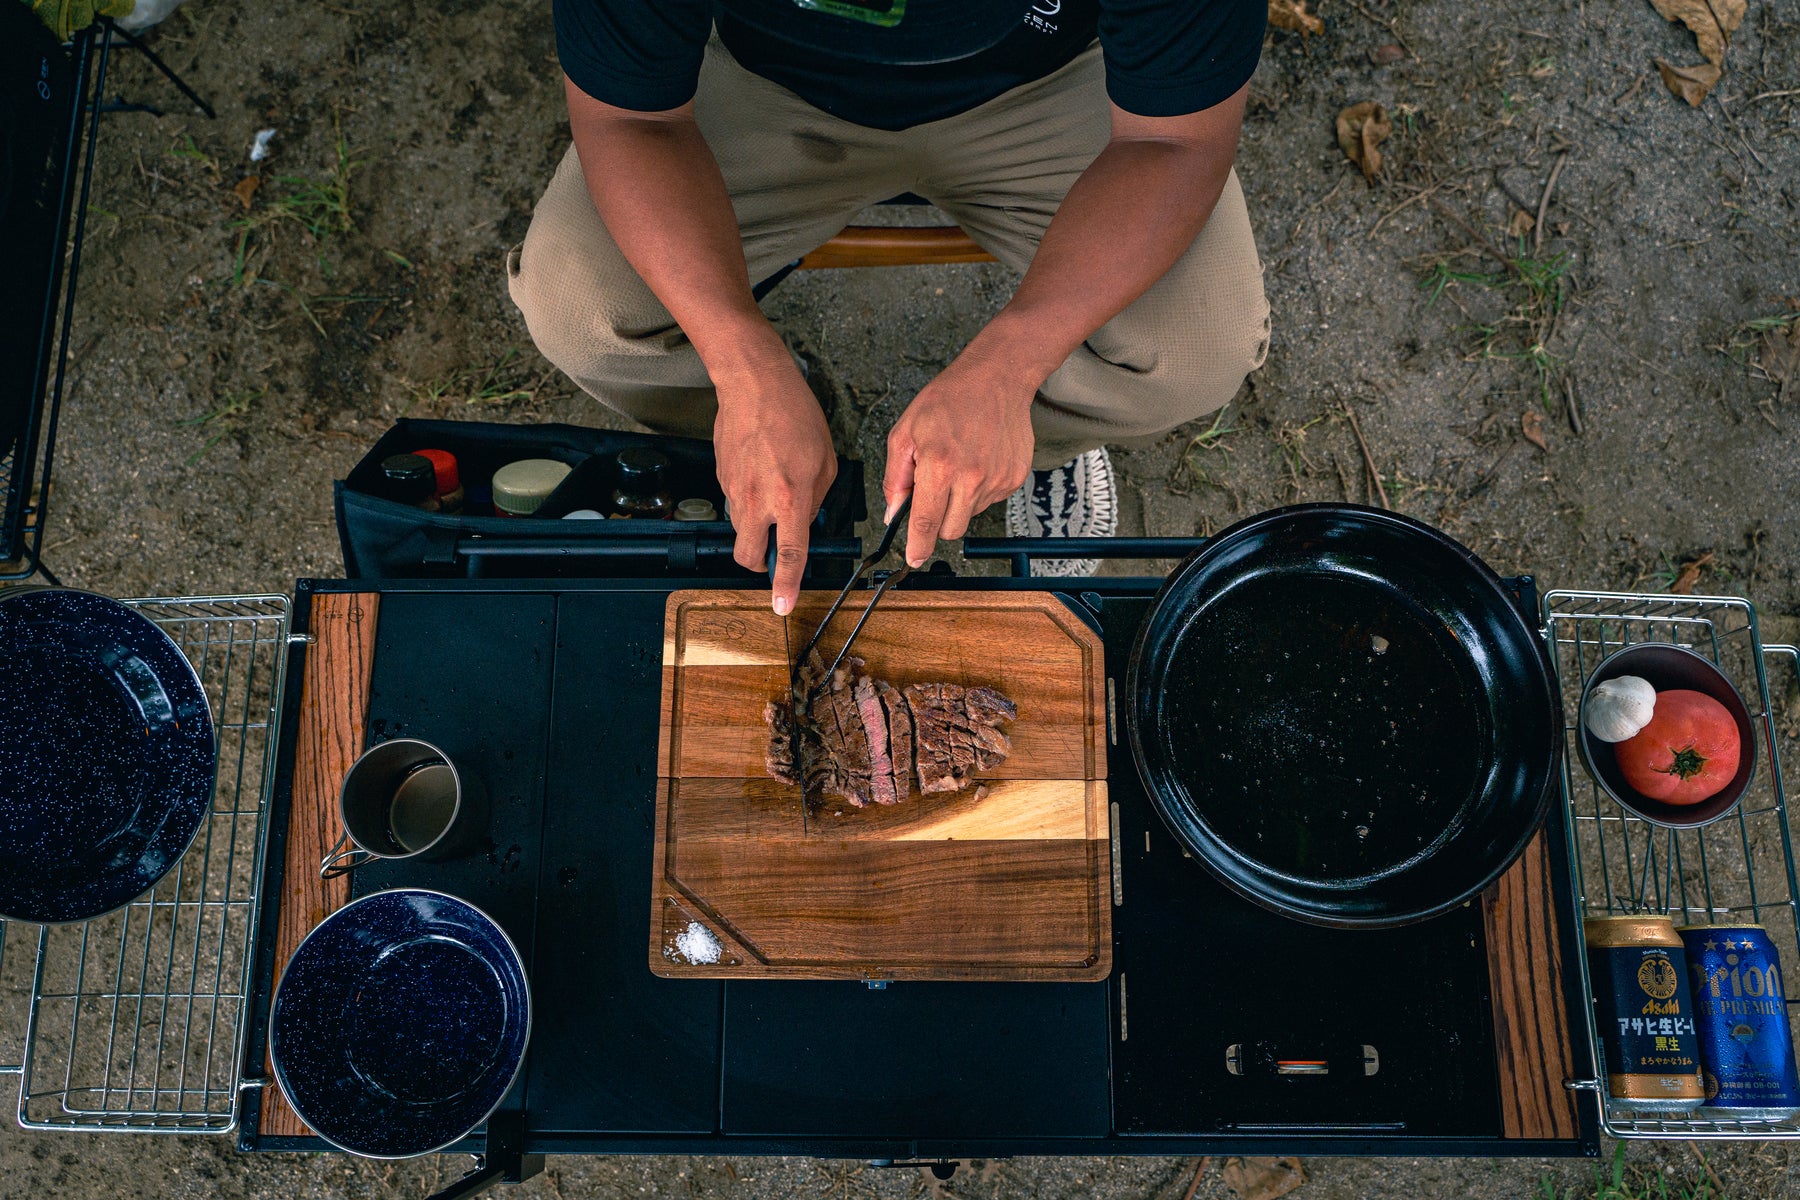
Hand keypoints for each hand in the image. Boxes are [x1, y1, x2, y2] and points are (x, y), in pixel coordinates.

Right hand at [714, 353, 836, 615]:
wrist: (754, 385)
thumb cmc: (794, 415)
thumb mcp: (825, 461)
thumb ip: (816, 498)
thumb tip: (806, 519)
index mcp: (790, 498)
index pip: (788, 555)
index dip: (786, 585)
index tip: (783, 605)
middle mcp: (758, 500)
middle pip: (749, 556)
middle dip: (761, 562)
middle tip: (774, 547)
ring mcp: (734, 491)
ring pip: (740, 529)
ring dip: (756, 526)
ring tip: (773, 494)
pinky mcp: (721, 478)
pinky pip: (735, 502)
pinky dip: (748, 499)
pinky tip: (760, 472)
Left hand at [884, 342, 1037, 566]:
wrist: (996, 380)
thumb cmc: (948, 400)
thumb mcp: (905, 433)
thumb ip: (896, 478)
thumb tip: (893, 512)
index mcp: (939, 467)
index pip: (925, 523)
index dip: (917, 547)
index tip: (913, 559)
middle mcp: (971, 478)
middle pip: (950, 529)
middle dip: (938, 521)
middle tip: (935, 493)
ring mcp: (996, 480)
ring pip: (970, 514)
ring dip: (960, 500)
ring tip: (959, 464)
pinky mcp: (1013, 478)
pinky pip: (990, 500)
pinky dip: (979, 488)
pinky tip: (977, 460)